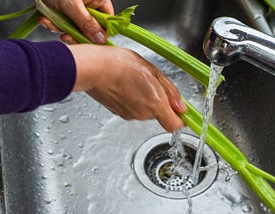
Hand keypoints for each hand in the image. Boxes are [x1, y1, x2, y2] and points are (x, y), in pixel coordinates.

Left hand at [41, 0, 113, 43]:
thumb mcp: (73, 4)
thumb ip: (87, 23)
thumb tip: (101, 39)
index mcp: (99, 1)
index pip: (106, 24)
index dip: (98, 35)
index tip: (87, 40)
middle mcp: (90, 7)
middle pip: (89, 31)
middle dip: (74, 34)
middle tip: (65, 36)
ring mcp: (77, 11)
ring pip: (74, 30)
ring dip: (60, 28)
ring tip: (49, 21)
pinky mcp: (65, 14)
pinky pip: (63, 26)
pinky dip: (53, 24)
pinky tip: (45, 18)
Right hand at [68, 44, 186, 131]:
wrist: (93, 69)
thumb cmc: (120, 65)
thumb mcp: (152, 71)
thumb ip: (170, 92)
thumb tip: (181, 108)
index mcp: (155, 104)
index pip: (175, 125)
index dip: (180, 119)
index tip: (180, 110)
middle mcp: (143, 114)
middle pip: (159, 114)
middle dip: (159, 100)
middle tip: (151, 82)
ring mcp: (129, 115)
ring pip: (145, 110)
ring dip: (145, 98)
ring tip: (135, 81)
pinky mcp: (118, 113)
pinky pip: (133, 108)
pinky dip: (132, 99)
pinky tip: (125, 85)